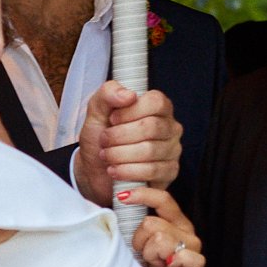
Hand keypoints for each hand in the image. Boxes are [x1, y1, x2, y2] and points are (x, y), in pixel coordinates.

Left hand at [73, 81, 180, 204]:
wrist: (94, 169)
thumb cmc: (100, 138)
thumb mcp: (96, 111)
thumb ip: (108, 94)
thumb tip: (128, 95)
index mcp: (157, 107)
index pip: (156, 102)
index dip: (130, 111)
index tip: (112, 119)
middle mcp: (169, 127)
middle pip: (151, 127)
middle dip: (119, 136)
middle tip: (104, 140)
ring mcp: (172, 150)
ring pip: (149, 150)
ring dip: (119, 154)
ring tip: (106, 155)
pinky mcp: (169, 172)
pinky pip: (152, 171)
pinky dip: (127, 171)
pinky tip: (115, 170)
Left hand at [126, 186, 204, 266]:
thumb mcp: (136, 243)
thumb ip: (134, 222)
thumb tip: (118, 199)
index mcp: (173, 221)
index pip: (162, 198)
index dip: (142, 195)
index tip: (122, 196)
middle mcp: (186, 231)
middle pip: (152, 223)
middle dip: (139, 241)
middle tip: (143, 255)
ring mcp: (192, 247)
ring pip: (160, 238)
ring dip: (149, 254)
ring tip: (153, 265)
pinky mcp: (195, 264)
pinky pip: (179, 254)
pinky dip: (166, 262)